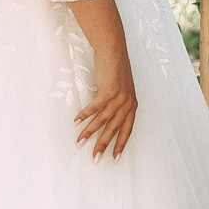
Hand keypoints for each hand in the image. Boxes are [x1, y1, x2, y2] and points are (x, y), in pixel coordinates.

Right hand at [76, 43, 138, 158]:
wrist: (114, 50)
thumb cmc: (116, 69)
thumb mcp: (122, 89)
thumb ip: (118, 104)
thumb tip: (108, 118)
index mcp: (132, 105)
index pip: (127, 129)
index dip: (120, 144)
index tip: (114, 158)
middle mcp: (128, 103)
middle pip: (114, 129)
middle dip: (103, 144)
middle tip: (94, 157)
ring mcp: (119, 97)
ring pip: (103, 120)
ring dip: (90, 132)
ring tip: (80, 142)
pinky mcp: (109, 91)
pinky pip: (95, 107)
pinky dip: (85, 115)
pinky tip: (76, 122)